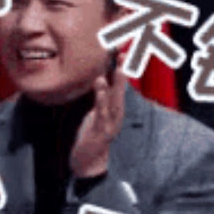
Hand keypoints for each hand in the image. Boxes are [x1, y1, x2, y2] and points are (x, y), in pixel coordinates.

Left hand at [70, 62, 126, 177]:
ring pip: (115, 100)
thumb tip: (100, 78)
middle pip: (121, 91)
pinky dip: (102, 98)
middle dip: (124, 72)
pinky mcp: (100, 131)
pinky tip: (100, 85)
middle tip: (124, 53)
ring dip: (118, 83)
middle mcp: (116, 115)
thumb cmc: (92, 135)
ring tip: (118, 67)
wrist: (89, 162)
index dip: (122, 69)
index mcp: (115, 110)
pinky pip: (102, 112)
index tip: (122, 50)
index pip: (120, 87)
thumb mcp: (97, 113)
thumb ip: (101, 97)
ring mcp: (110, 123)